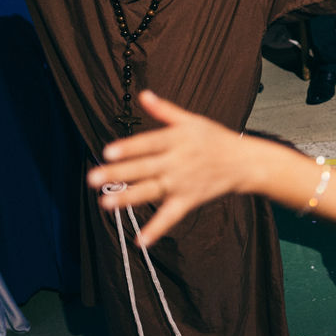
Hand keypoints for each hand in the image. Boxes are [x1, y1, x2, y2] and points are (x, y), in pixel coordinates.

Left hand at [90, 90, 258, 244]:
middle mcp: (177, 162)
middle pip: (143, 168)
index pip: (148, 143)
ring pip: (151, 191)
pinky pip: (170, 216)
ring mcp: (182, 183)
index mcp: (176, 140)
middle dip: (118, 173)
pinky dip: (157, 229)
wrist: (243, 162)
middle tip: (92, 178)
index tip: (108, 151)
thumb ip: (165, 110)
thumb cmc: (215, 139)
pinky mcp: (188, 200)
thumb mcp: (192, 120)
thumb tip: (144, 95)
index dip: (128, 147)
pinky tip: (141, 240)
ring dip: (129, 198)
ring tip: (106, 204)